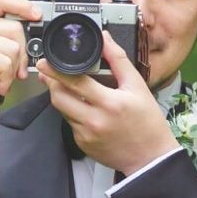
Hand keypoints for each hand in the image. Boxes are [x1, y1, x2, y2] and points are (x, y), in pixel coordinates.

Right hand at [0, 0, 41, 120]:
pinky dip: (6, 78)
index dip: (21, 4)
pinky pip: (6, 63)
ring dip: (12, 69)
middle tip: (14, 69)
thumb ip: (8, 36)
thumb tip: (35, 29)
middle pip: (15, 28)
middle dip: (22, 53)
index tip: (36, 14)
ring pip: (13, 48)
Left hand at [39, 31, 177, 174]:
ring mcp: (86, 134)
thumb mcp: (138, 87)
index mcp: (109, 103)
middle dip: (52, 83)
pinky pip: (70, 124)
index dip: (56, 70)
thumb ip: (119, 61)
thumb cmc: (148, 122)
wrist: (151, 157)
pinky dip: (73, 114)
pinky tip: (85, 110)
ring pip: (62, 110)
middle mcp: (95, 120)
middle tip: (52, 74)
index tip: (46, 62)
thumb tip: (105, 40)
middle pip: (59, 97)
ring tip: (70, 89)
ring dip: (62, 97)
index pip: (74, 82)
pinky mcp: (83, 144)